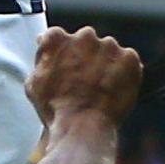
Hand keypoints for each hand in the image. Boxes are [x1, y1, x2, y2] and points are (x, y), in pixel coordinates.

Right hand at [27, 28, 141, 125]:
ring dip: (106, 64)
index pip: (59, 37)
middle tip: (85, 82)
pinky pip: (127, 61)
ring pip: (108, 50)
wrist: (83, 127)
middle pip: (86, 41)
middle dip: (86, 57)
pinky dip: (124, 73)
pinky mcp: (129, 58)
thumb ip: (42, 58)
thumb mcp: (34, 82)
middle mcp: (84, 36)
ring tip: (100, 89)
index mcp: (57, 38)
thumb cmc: (55, 109)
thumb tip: (43, 40)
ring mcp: (109, 46)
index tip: (66, 69)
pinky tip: (114, 90)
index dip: (63, 55)